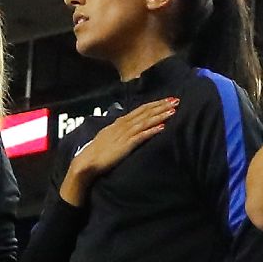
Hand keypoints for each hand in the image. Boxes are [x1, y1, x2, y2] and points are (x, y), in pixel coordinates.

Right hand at [62, 99, 177, 205]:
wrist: (87, 161)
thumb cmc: (98, 150)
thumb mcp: (110, 134)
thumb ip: (120, 129)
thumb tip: (130, 124)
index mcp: (120, 122)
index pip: (140, 109)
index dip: (154, 104)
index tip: (167, 99)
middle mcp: (123, 125)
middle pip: (145, 112)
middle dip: (161, 106)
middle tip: (175, 100)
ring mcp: (124, 135)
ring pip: (145, 122)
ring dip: (159, 116)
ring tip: (173, 111)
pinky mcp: (125, 145)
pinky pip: (140, 136)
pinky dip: (151, 131)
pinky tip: (162, 127)